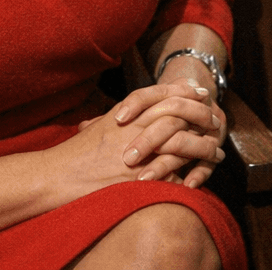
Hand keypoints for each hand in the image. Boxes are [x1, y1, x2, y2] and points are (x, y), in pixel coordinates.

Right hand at [50, 81, 223, 201]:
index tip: (202, 95)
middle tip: (215, 121)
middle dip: (201, 116)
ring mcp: (139, 152)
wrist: (57, 175)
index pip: (165, 93)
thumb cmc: (78, 153)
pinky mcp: (139, 178)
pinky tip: (199, 179)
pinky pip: (173, 175)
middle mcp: (136, 126)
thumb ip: (128, 111)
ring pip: (182, 143)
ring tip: (215, 153)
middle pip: (179, 113)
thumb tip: (147, 103)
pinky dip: (188, 177)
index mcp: (129, 112)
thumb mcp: (104, 124)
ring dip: (202, 148)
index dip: (186, 92)